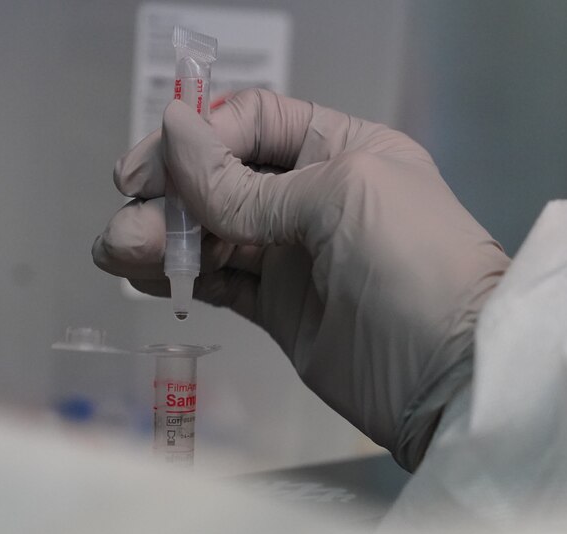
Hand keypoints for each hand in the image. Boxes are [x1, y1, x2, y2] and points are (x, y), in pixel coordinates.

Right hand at [94, 89, 508, 469]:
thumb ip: (248, 183)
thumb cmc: (415, 266)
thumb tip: (173, 129)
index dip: (199, 139)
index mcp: (342, 150)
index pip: (253, 122)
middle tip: (127, 224)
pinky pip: (219, 280)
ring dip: (160, 236)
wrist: (451, 378)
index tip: (152, 169)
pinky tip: (142, 275)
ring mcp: (296, 257)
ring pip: (210, 232)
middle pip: (221, 177)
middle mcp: (315, 197)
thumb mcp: (338, 199)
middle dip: (168, 194)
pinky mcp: (280, 310)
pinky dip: (179, 274)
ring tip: (115, 252)